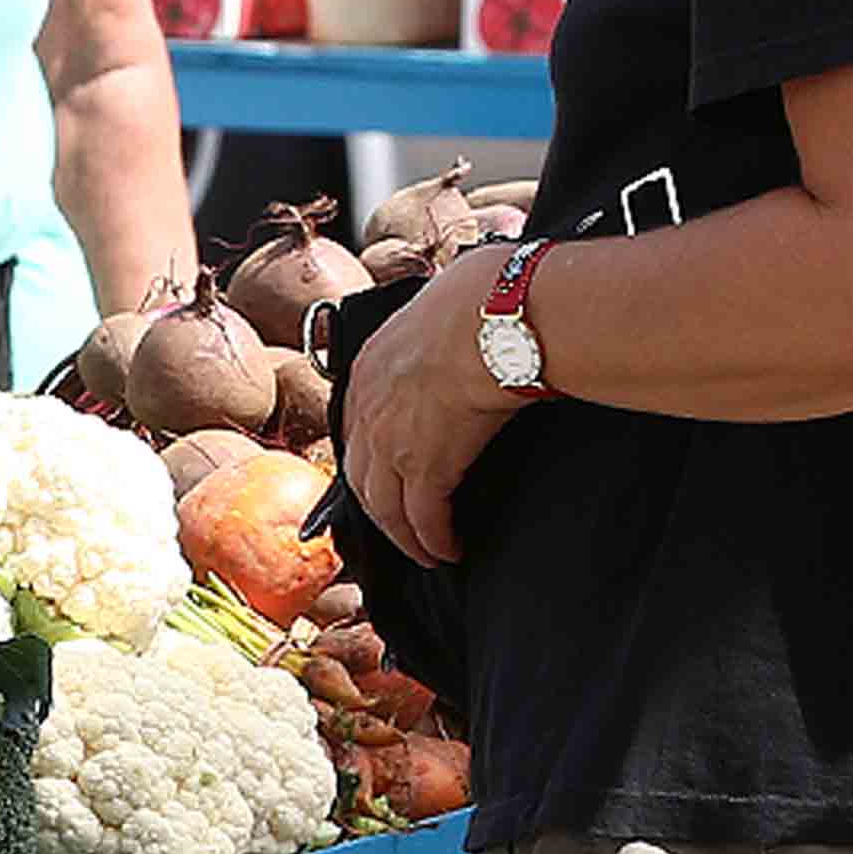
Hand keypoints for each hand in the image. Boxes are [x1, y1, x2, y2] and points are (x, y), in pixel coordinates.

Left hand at [331, 244, 535, 570]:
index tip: (382, 479)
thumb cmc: (483, 301)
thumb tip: (458, 327)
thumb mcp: (436, 311)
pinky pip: (424, 520)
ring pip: (385, 509)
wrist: (496, 317)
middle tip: (400, 530)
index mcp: (367, 369)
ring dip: (406, 536)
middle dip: (380, 511)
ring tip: (427, 552)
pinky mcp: (426, 469)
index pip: (356, 429)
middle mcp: (368, 410)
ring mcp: (391, 443)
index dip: (368, 460)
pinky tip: (449, 550)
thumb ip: (431, 333)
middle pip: (361, 478)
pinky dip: (435, 541)